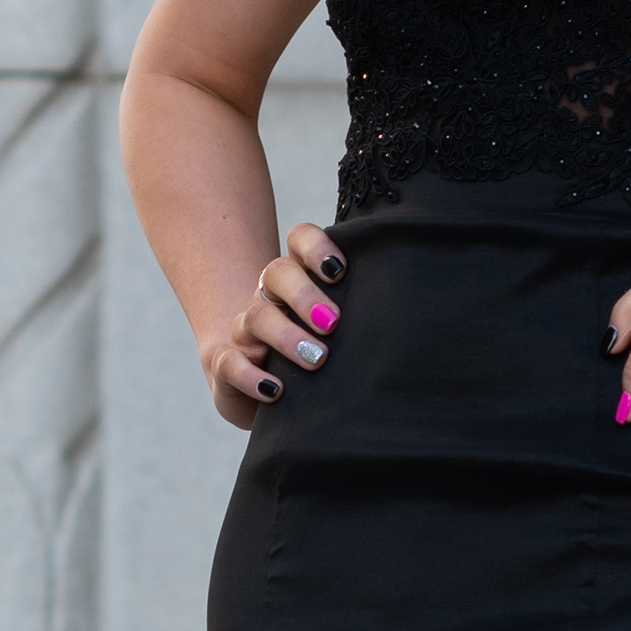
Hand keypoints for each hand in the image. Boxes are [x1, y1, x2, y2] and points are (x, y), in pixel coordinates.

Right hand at [202, 222, 346, 424]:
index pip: (299, 239)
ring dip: (288, 337)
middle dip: (305, 295)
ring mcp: (245, 330)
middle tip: (332, 324)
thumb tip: (404, 318)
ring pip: (257, 318)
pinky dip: (251, 377)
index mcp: (299, 279)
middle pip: (277, 273)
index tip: (339, 271)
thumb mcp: (339, 332)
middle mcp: (269, 297)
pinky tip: (274, 390)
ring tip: (317, 360)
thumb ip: (359, 315)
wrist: (262, 388)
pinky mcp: (227, 364)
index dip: (316, 246)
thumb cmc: (316, 354)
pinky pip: (230, 364)